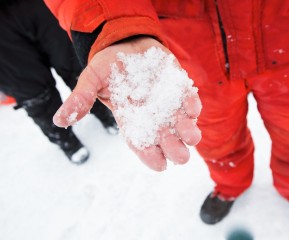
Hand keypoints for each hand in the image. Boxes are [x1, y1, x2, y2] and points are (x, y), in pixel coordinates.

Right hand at [53, 37, 201, 170]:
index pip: (144, 147)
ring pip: (186, 129)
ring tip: (189, 133)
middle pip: (169, 144)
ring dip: (189, 132)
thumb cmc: (110, 64)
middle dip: (176, 150)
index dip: (152, 158)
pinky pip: (191, 104)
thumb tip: (58, 120)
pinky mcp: (180, 91)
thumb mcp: (92, 79)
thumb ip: (81, 98)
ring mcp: (170, 106)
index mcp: (133, 122)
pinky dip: (193, 106)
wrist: (128, 43)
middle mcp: (154, 119)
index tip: (160, 164)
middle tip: (178, 151)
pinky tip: (191, 105)